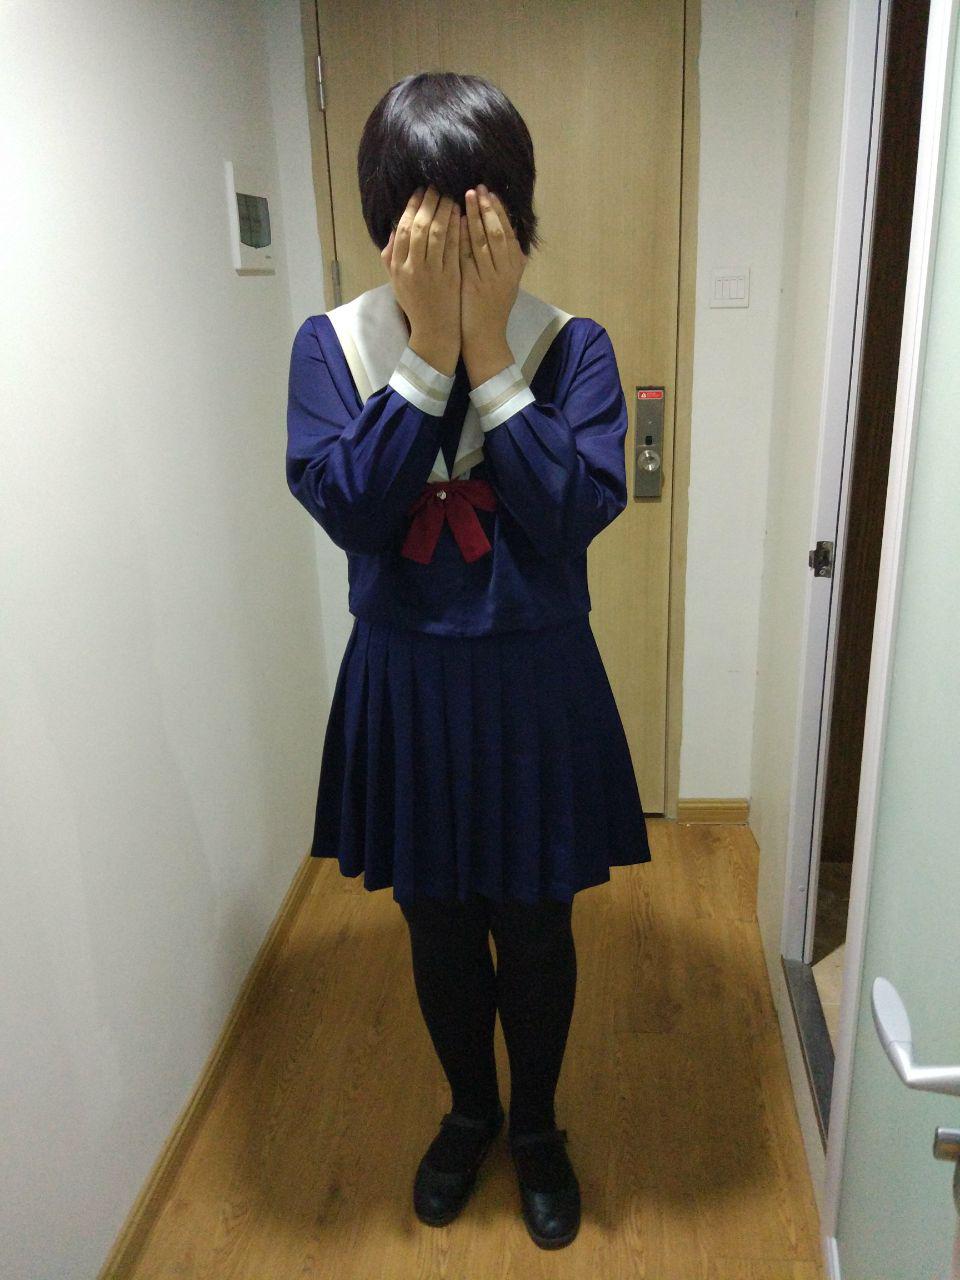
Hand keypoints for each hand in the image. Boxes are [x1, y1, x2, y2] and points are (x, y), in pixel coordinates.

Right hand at [381, 185, 460, 369]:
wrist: (434, 332)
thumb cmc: (416, 305)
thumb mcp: (397, 282)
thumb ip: (392, 256)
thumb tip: (395, 228)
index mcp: (398, 267)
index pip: (403, 229)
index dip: (411, 207)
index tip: (419, 192)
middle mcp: (413, 268)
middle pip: (420, 227)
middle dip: (428, 203)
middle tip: (437, 187)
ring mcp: (433, 273)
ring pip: (438, 234)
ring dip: (445, 211)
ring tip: (451, 196)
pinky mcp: (451, 278)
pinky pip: (454, 248)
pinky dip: (457, 229)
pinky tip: (462, 215)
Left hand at [459, 184, 527, 350]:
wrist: (486, 338)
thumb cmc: (490, 308)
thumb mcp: (504, 281)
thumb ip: (503, 257)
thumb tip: (498, 228)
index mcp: (515, 266)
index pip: (508, 231)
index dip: (499, 210)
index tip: (489, 192)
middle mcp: (507, 270)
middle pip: (497, 231)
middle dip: (487, 207)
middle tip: (477, 187)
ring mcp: (491, 277)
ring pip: (484, 240)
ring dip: (475, 216)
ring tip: (466, 196)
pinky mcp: (475, 285)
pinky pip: (468, 255)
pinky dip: (463, 236)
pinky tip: (457, 221)